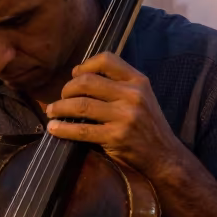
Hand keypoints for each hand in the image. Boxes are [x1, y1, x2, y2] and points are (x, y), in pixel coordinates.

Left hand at [44, 52, 183, 177]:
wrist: (164, 156)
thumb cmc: (147, 126)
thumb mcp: (141, 98)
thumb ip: (118, 86)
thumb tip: (79, 76)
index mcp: (138, 81)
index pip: (106, 59)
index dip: (85, 65)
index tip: (74, 75)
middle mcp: (133, 95)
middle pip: (87, 81)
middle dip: (67, 89)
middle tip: (60, 98)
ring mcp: (125, 116)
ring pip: (81, 104)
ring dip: (60, 107)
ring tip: (51, 111)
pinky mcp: (116, 136)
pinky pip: (82, 130)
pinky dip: (63, 128)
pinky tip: (54, 128)